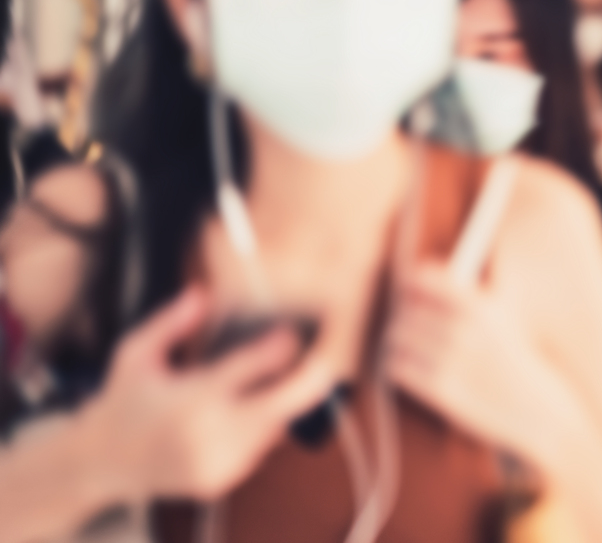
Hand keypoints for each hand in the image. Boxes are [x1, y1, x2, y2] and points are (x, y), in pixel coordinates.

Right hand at [89, 286, 335, 501]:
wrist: (101, 462)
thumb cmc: (124, 401)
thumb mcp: (136, 354)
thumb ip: (171, 323)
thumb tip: (201, 293)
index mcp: (191, 399)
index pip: (252, 367)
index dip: (281, 347)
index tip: (294, 333)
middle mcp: (208, 434)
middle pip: (282, 405)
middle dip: (310, 381)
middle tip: (326, 360)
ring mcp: (216, 463)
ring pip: (275, 429)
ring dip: (283, 406)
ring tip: (277, 384)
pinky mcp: (219, 482)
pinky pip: (258, 452)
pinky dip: (262, 432)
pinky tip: (245, 415)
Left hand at [383, 260, 573, 466]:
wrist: (541, 412)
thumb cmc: (517, 364)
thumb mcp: (502, 321)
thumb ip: (466, 301)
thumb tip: (420, 279)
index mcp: (482, 306)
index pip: (425, 278)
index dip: (412, 284)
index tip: (411, 292)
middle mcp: (465, 329)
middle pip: (405, 311)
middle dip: (404, 319)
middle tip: (412, 328)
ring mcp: (453, 360)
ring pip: (396, 338)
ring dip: (398, 343)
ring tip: (412, 350)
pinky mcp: (442, 390)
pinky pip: (397, 368)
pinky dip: (398, 367)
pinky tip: (412, 371)